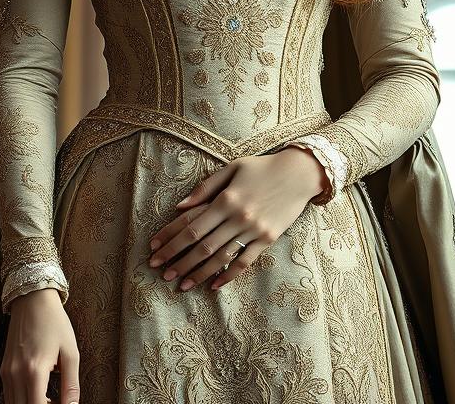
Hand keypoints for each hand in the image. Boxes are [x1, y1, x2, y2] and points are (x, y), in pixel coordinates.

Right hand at [1, 288, 79, 403]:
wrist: (33, 299)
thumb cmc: (54, 322)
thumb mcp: (70, 351)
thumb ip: (71, 384)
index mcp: (35, 370)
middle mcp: (16, 374)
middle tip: (56, 401)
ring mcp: (7, 372)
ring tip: (49, 398)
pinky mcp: (4, 369)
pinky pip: (9, 395)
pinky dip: (23, 399)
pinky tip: (38, 391)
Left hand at [147, 148, 328, 291]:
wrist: (299, 174)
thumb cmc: (262, 168)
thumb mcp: (232, 168)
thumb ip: (205, 188)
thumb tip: (179, 206)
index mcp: (226, 199)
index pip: (191, 225)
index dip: (171, 239)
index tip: (155, 250)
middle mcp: (238, 217)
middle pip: (202, 245)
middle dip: (179, 261)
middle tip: (161, 274)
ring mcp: (254, 230)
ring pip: (221, 258)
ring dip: (199, 273)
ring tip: (182, 285)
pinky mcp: (267, 240)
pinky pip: (245, 262)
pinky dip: (228, 276)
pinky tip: (214, 286)